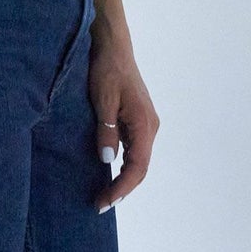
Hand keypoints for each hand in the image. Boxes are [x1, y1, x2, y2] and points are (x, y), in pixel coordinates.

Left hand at [88, 39, 159, 213]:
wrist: (113, 47)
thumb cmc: (107, 70)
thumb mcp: (103, 100)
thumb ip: (107, 130)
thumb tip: (108, 161)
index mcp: (144, 124)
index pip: (137, 167)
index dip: (122, 188)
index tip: (105, 202)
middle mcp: (150, 127)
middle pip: (140, 167)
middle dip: (122, 189)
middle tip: (100, 204)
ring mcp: (145, 123)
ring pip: (137, 159)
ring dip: (122, 178)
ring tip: (104, 194)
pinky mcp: (137, 119)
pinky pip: (133, 148)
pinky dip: (123, 164)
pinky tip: (108, 171)